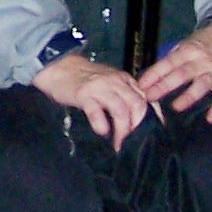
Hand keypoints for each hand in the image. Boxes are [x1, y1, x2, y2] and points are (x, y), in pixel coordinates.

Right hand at [31, 51, 149, 149]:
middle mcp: (115, 81)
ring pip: (120, 109)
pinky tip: (101, 132)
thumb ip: (123, 95)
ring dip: (122, 130)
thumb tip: (137, 119)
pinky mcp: (83, 94)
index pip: (145, 98)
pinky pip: (96, 111)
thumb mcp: (109, 83)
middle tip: (132, 144)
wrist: (59, 66)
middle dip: (137, 127)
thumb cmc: (85, 79)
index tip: (152, 134)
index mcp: (124, 80)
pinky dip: (101, 124)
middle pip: (136, 105)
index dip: (152, 117)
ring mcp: (99, 87)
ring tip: (118, 144)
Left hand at [138, 22, 211, 120]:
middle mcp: (202, 60)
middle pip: (182, 74)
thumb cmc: (205, 43)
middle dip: (165, 86)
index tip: (141, 85)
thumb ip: (173, 58)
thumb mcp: (188, 43)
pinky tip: (210, 119)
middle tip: (150, 97)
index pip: (168, 63)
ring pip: (202, 84)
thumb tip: (153, 74)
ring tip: (176, 107)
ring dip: (189, 96)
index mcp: (189, 50)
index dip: (154, 74)